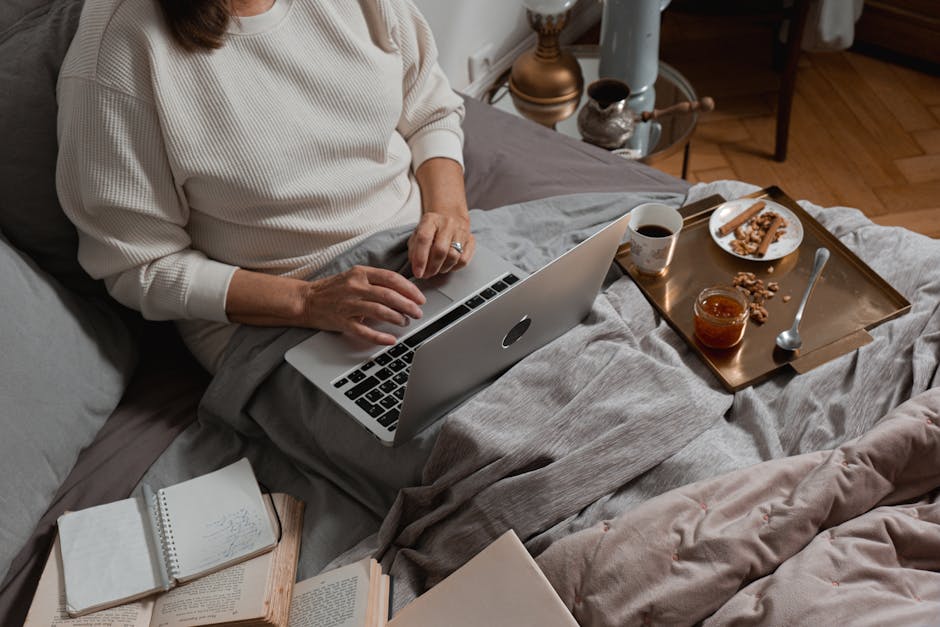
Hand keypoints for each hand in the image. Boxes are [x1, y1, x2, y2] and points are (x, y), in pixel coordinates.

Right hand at [300, 266, 424, 344]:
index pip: (390, 278)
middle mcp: (354, 287)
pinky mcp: (342, 321)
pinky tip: (391, 340)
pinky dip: (380, 337)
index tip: (420, 298)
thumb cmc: (333, 289)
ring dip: (396, 317)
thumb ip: (375, 281)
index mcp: (360, 273)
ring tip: (405, 322)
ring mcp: (347, 304)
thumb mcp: (354, 277)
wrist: (306, 300)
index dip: (409, 289)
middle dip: (407, 305)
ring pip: (379, 311)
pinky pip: (364, 331)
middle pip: (388, 295)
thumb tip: (403, 291)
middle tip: (418, 312)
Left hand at [408, 211, 474, 278]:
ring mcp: (461, 231)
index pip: (424, 239)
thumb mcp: (417, 234)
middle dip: (432, 267)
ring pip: (453, 256)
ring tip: (436, 269)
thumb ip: (414, 249)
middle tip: (426, 274)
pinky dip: (454, 267)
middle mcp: (447, 223)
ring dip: (443, 268)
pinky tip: (448, 266)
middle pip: (440, 250)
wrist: (449, 216)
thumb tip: (417, 267)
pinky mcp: (471, 240)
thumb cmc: (431, 229)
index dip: (420, 259)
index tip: (418, 273)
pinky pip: (464, 260)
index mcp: (431, 219)